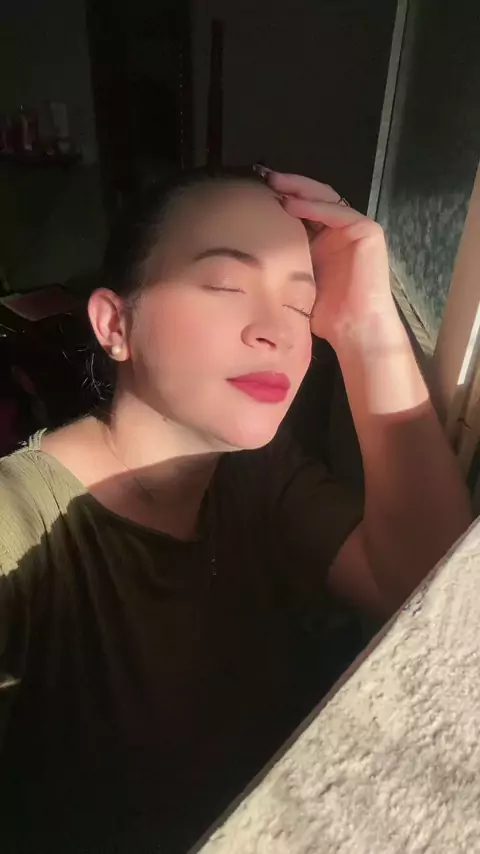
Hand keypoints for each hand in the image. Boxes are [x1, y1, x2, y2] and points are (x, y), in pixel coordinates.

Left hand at [265, 171, 398, 348]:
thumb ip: (283, 259)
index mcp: (322, 239)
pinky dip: (316, 206)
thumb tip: (246, 251)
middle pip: (313, 197)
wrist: (354, 330)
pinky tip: (292, 204)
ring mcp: (355, 228)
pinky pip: (338, 212)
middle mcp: (339, 230)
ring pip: (325, 198)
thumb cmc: (325, 314)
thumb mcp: (295, 280)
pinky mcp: (367, 232)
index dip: (281, 196)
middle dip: (288, 185)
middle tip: (263, 177)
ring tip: (275, 183)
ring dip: (299, 188)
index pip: (302, 208)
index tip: (254, 190)